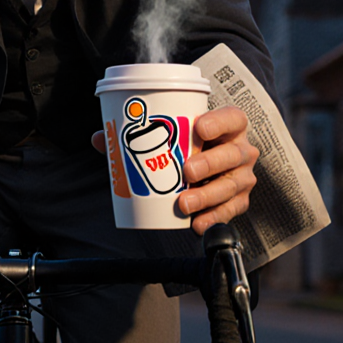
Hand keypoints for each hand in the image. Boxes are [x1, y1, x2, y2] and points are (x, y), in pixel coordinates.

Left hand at [91, 105, 258, 235]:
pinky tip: (197, 224)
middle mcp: (239, 150)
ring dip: (208, 196)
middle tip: (187, 171)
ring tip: (184, 204)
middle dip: (210, 163)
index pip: (233, 118)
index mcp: (228, 127)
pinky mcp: (238, 199)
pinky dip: (214, 218)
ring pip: (232, 185)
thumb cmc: (188, 146)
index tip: (199, 127)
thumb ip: (134, 135)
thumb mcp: (169, 136)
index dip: (219, 121)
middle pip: (233, 154)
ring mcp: (241, 176)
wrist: (208, 167)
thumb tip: (101, 138)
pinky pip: (231, 210)